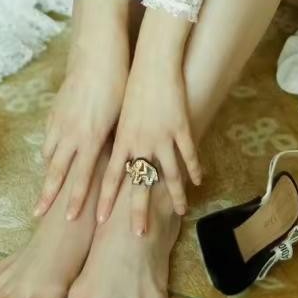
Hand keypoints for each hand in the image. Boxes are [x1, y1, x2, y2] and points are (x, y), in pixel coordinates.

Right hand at [32, 47, 128, 221]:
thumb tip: (122, 163)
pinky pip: (48, 136)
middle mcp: (71, 134)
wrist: (98, 55)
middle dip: (48, 195)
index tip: (68, 219)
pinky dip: (48, 149)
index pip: (81, 178)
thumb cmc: (118, 84)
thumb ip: (116, 142)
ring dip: (48, 172)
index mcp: (91, 138)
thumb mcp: (121, 118)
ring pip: (49, 154)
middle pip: (56, 172)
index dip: (74, 200)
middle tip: (38, 214)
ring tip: (46, 187)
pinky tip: (50, 154)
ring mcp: (60, 121)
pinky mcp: (55, 110)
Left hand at [95, 59, 201, 236]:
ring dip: (174, 194)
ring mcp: (162, 136)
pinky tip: (199, 181)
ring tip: (180, 211)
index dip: (104, 198)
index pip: (109, 175)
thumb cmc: (130, 85)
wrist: (152, 64)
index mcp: (121, 139)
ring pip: (169, 173)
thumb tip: (106, 156)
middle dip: (138, 210)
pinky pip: (189, 154)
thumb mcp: (118, 113)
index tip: (98, 220)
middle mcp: (140, 142)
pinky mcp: (181, 127)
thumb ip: (116, 137)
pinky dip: (194, 168)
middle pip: (138, 183)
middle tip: (138, 233)